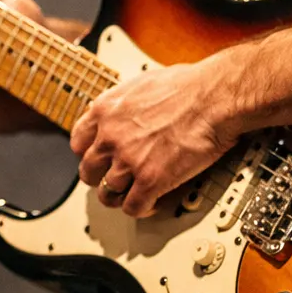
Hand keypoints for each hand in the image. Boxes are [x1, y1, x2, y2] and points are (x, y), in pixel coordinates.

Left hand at [70, 60, 240, 217]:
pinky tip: (151, 203)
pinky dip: (141, 209)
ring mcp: (128, 160)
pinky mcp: (150, 180)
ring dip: (119, 197)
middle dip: (100, 178)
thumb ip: (123, 102)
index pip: (78, 142)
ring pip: (107, 193)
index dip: (88, 153)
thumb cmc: (188, 86)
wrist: (214, 97)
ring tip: (132, 195)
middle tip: (114, 179)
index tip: (98, 158)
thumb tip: (122, 110)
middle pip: (88, 171)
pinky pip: (133, 207)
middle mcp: (110, 136)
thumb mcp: (141, 83)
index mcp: (105, 111)